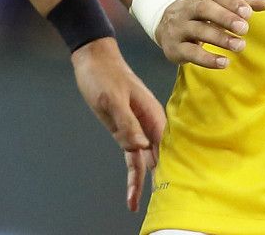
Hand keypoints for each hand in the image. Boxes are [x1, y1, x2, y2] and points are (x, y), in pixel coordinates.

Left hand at [70, 37, 166, 211]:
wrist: (92, 58)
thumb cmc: (104, 74)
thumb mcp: (112, 98)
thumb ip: (126, 123)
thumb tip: (139, 147)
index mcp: (153, 116)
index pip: (166, 149)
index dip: (170, 169)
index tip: (172, 191)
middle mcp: (149, 125)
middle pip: (157, 159)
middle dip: (159, 181)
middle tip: (161, 206)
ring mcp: (136, 129)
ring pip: (142, 162)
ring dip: (140, 182)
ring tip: (135, 206)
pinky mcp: (124, 131)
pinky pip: (130, 157)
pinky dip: (131, 173)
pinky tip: (131, 192)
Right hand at [155, 0, 264, 67]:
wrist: (164, 25)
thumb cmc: (201, 14)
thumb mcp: (218, 3)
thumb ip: (242, 0)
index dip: (231, 1)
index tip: (248, 12)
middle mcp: (187, 9)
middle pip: (204, 9)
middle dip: (225, 17)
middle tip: (244, 28)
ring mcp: (179, 28)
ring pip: (198, 30)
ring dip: (220, 38)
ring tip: (240, 46)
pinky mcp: (174, 48)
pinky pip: (190, 52)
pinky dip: (207, 59)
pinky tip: (224, 62)